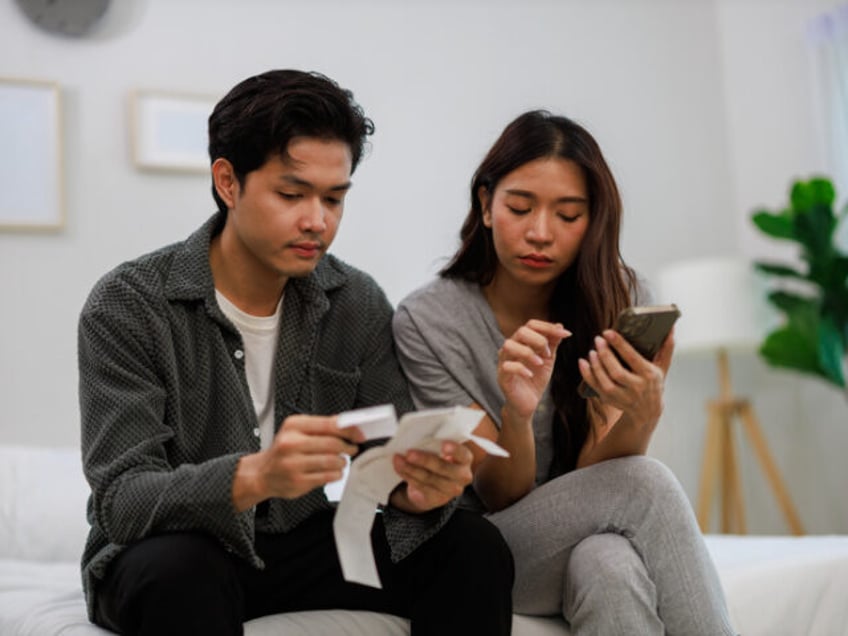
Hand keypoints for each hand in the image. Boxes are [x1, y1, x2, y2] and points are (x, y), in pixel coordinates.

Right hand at [236, 415, 363, 506]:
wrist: (263, 474)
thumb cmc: (284, 450)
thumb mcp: (297, 430)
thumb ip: (322, 426)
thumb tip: (348, 424)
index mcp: (293, 426)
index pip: (328, 425)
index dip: (349, 430)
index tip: (359, 434)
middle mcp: (291, 444)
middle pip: (332, 444)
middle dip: (348, 447)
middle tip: (352, 448)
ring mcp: (294, 464)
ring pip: (332, 461)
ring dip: (342, 462)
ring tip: (341, 461)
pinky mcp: (298, 481)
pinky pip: (327, 477)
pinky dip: (336, 474)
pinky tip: (334, 471)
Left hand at [390, 441, 472, 512]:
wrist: (436, 484)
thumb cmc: (439, 459)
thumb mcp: (442, 450)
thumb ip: (436, 443)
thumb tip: (418, 435)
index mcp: (465, 459)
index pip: (463, 454)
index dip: (455, 450)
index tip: (444, 446)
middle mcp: (462, 476)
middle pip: (443, 468)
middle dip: (425, 460)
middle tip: (409, 453)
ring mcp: (451, 489)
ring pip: (429, 478)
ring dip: (410, 468)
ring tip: (398, 459)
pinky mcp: (437, 498)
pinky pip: (421, 486)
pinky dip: (407, 475)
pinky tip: (399, 468)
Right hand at [498, 320, 570, 420]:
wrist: (528, 403)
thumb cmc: (535, 380)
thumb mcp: (548, 359)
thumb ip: (552, 343)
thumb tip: (560, 325)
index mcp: (522, 341)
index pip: (532, 324)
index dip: (549, 327)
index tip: (566, 334)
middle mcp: (511, 348)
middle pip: (521, 331)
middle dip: (538, 339)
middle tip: (548, 354)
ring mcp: (504, 361)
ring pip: (509, 345)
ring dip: (528, 352)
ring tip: (539, 363)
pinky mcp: (502, 376)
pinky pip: (507, 366)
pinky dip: (521, 368)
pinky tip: (530, 374)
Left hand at [578, 328, 674, 429]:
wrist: (647, 413)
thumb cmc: (654, 385)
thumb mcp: (662, 367)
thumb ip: (667, 348)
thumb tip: (671, 329)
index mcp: (649, 375)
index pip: (633, 358)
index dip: (620, 345)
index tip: (608, 333)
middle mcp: (637, 388)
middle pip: (617, 372)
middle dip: (605, 355)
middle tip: (598, 340)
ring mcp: (623, 396)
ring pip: (606, 382)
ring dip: (596, 366)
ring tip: (592, 351)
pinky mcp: (611, 400)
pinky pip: (596, 387)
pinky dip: (587, 375)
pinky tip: (583, 363)